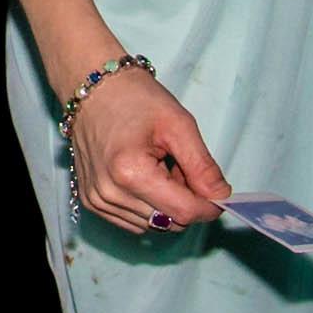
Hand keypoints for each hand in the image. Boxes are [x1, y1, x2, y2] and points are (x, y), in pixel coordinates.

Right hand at [63, 64, 234, 237]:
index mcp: (130, 173)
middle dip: (186, 201)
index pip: (184, 212)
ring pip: (154, 225)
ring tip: (160, 168)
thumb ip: (203, 167)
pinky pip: (134, 222)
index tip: (218, 190)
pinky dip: (148, 206)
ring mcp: (97, 201)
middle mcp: (109, 194)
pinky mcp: (91, 203)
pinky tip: (144, 177)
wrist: (92, 87)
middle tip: (182, 166)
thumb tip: (221, 198)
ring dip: (166, 205)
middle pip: (170, 222)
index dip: (209, 205)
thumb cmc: (134, 98)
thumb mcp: (179, 125)